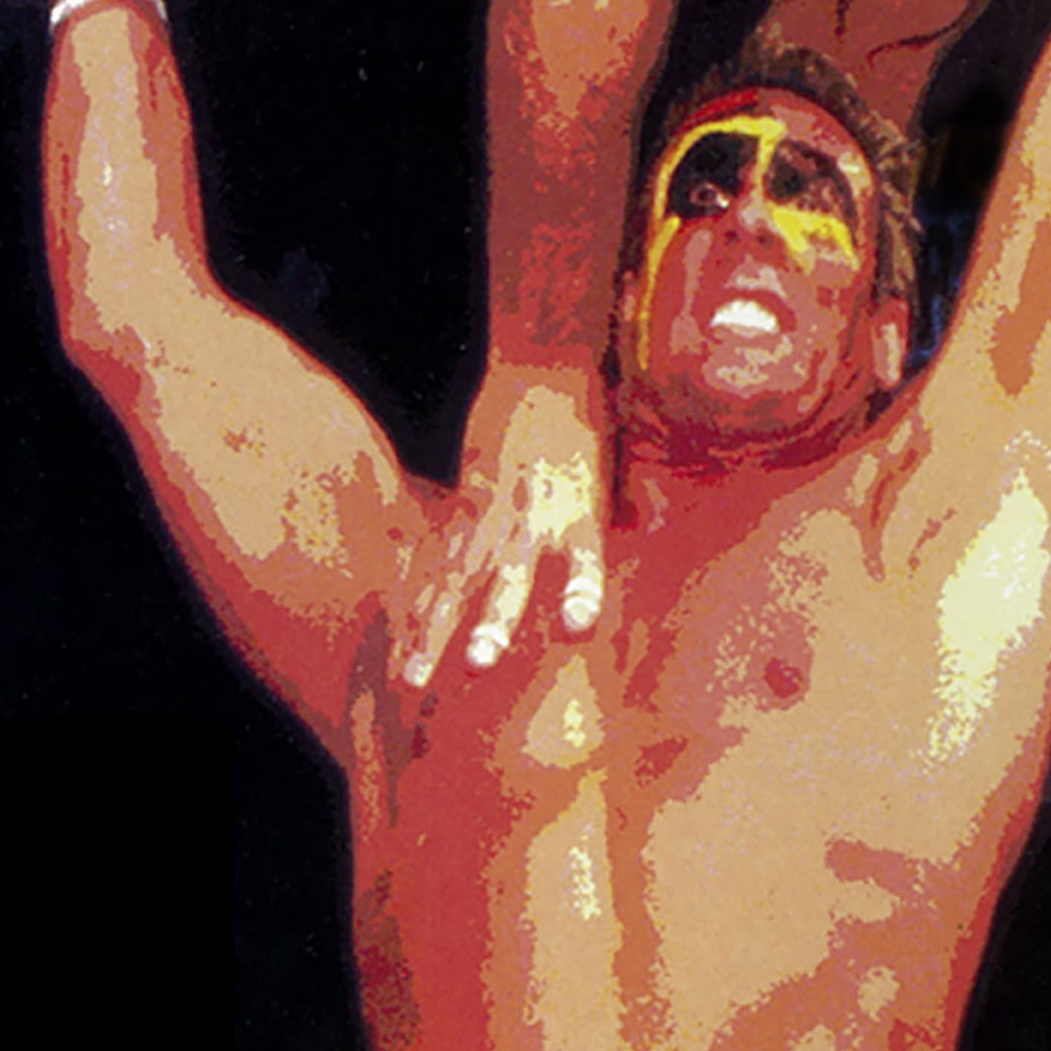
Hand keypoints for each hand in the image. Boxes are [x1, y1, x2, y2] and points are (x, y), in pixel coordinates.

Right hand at [399, 373, 608, 688]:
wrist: (540, 372)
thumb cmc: (588, 431)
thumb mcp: (616, 477)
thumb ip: (626, 516)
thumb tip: (649, 533)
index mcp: (580, 513)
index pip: (585, 559)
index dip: (580, 591)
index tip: (576, 625)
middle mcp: (533, 518)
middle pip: (510, 577)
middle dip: (491, 623)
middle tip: (477, 665)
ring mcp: (491, 514)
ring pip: (456, 580)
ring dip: (432, 631)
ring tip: (414, 678)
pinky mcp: (459, 508)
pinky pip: (432, 565)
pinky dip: (415, 606)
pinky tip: (400, 644)